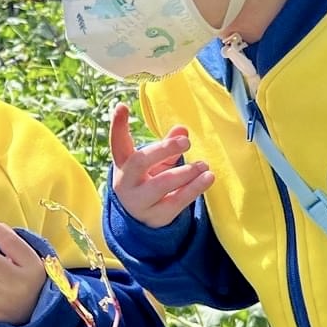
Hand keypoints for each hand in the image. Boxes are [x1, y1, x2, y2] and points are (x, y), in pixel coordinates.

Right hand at [109, 103, 212, 228]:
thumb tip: (183, 130)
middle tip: (185, 142)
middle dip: (163, 149)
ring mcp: (140, 201)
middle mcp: (126, 182)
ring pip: (161, 184)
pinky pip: (177, 201)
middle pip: (140, 162)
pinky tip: (208, 178)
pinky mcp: (157, 215)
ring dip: (185, 172)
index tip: (122, 106)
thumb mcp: (153, 162)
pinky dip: (194, 188)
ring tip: (203, 164)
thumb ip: (168, 146)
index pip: (118, 143)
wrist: (139, 220)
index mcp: (123, 164)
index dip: (118, 126)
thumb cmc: (147, 181)